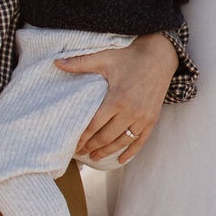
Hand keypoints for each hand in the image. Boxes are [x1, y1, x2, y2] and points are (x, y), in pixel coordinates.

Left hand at [57, 34, 177, 162]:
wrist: (160, 56)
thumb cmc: (130, 55)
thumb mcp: (104, 57)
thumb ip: (80, 63)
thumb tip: (55, 62)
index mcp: (117, 99)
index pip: (95, 125)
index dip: (83, 137)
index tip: (73, 145)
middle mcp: (131, 112)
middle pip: (107, 137)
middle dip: (92, 147)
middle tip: (80, 153)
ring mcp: (143, 117)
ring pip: (122, 142)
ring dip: (107, 152)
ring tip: (94, 157)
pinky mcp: (152, 119)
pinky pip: (140, 141)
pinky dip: (130, 152)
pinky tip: (120, 160)